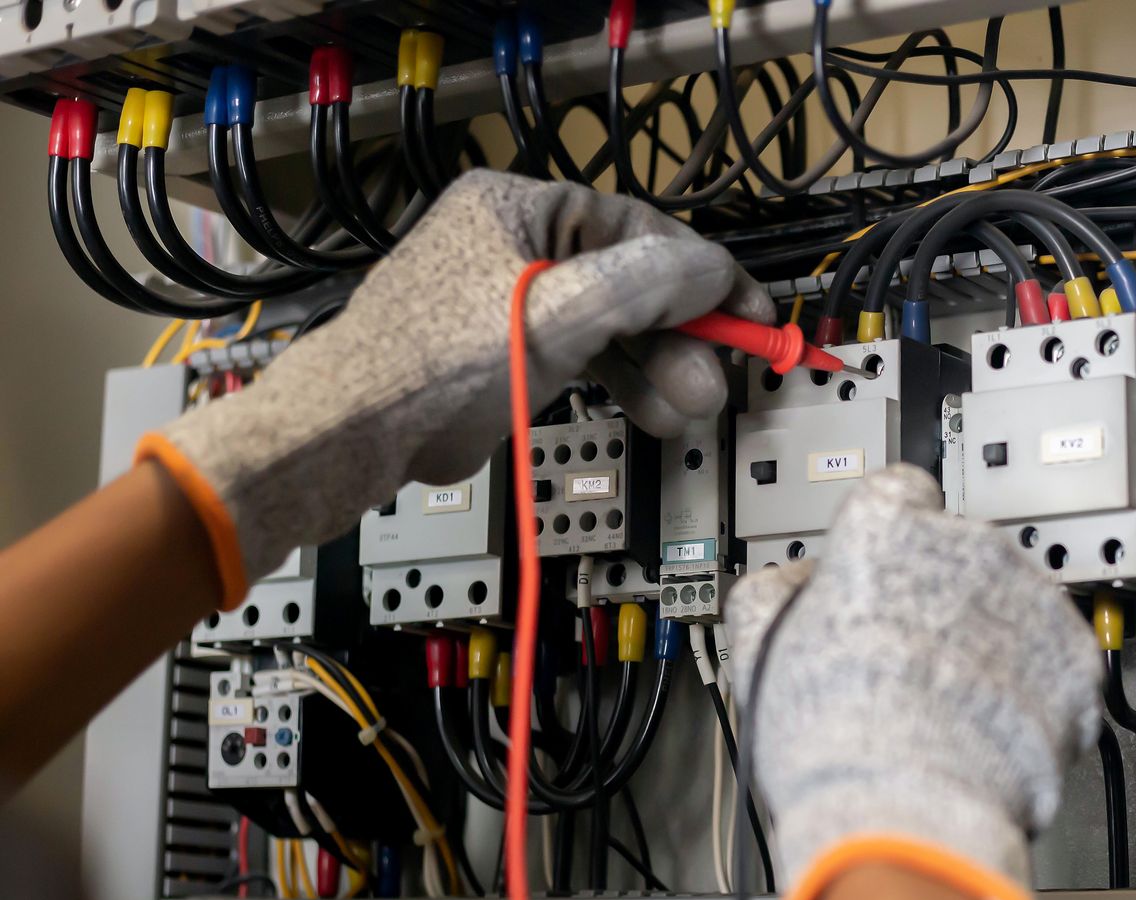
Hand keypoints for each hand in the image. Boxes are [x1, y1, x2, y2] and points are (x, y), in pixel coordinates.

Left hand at [137, 169, 771, 606]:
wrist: (360, 432)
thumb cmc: (441, 362)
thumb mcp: (559, 311)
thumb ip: (647, 283)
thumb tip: (717, 272)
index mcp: (521, 205)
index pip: (637, 228)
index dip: (702, 275)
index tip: (750, 315)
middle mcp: (519, 243)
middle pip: (629, 282)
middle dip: (679, 336)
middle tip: (717, 380)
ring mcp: (514, 299)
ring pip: (613, 327)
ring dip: (659, 369)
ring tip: (692, 408)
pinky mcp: (512, 353)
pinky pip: (588, 358)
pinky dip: (624, 384)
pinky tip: (658, 414)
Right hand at [724, 465, 1102, 899]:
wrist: (909, 811)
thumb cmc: (834, 740)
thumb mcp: (762, 649)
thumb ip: (778, 592)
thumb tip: (796, 582)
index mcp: (885, 528)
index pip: (897, 496)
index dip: (889, 540)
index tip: (887, 570)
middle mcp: (966, 545)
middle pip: (959, 554)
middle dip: (944, 597)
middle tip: (914, 659)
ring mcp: (1029, 598)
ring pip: (1012, 604)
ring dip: (992, 641)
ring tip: (952, 705)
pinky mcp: (1074, 654)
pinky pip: (1054, 658)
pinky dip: (1035, 688)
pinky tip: (993, 725)